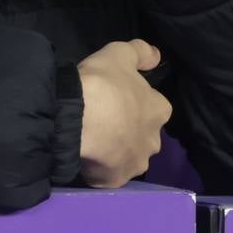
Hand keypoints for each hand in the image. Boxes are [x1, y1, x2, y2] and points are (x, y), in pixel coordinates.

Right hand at [75, 39, 172, 187]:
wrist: (74, 120)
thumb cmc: (100, 84)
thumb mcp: (118, 54)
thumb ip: (140, 52)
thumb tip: (157, 56)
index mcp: (159, 110)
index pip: (154, 106)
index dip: (136, 101)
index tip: (116, 98)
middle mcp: (154, 141)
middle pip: (143, 135)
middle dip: (128, 130)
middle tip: (103, 120)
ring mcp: (135, 164)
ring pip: (127, 156)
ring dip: (115, 150)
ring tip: (92, 140)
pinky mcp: (115, 181)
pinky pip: (108, 174)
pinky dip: (100, 168)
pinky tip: (85, 157)